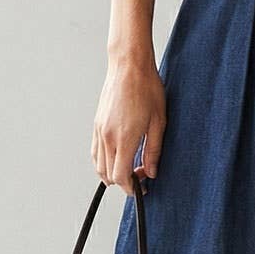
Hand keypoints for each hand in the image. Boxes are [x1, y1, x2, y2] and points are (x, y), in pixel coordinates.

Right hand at [91, 58, 166, 188]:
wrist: (129, 65)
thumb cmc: (147, 88)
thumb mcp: (159, 121)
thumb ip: (153, 150)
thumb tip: (152, 171)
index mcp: (124, 138)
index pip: (120, 177)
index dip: (131, 188)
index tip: (142, 187)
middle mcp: (107, 137)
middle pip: (108, 175)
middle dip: (124, 181)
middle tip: (141, 174)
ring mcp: (99, 130)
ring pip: (98, 165)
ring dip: (112, 173)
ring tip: (131, 165)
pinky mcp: (96, 124)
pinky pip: (95, 152)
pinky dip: (104, 161)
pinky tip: (119, 154)